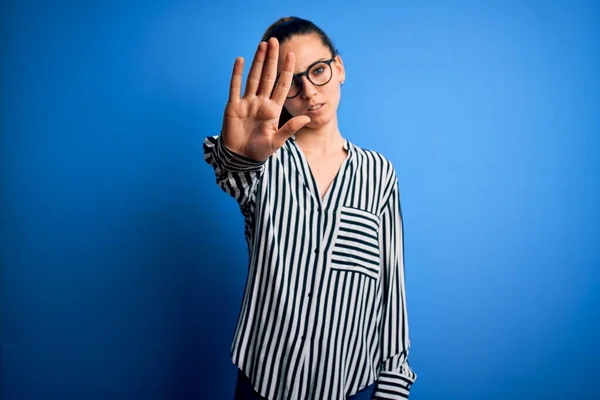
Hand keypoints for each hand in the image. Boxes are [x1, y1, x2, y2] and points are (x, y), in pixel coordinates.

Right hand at [221, 37, 310, 161]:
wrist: (240, 158)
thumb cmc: (259, 151)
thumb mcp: (277, 141)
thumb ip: (290, 128)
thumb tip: (307, 118)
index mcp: (273, 109)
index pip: (282, 85)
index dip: (287, 70)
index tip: (292, 55)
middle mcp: (261, 102)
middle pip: (267, 76)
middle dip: (271, 59)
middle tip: (274, 41)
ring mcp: (247, 103)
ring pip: (253, 77)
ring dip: (257, 61)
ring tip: (262, 44)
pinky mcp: (233, 106)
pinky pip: (235, 87)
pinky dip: (237, 74)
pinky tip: (241, 60)